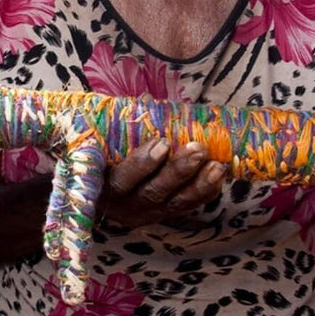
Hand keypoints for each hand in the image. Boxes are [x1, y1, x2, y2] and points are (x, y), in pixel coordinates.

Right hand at [98, 139, 226, 228]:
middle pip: (152, 192)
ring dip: (198, 184)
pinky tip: (218, 177)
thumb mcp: (96, 143)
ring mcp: (145, 213)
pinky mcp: (162, 215)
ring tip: (217, 166)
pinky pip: (187, 207)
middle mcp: (123, 205)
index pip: (122, 179)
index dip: (141, 164)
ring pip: (174, 203)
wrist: (96, 190)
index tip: (161, 142)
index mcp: (102, 186)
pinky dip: (204, 193)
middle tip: (198, 149)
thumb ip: (114, 127)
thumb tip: (141, 100)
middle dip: (178, 171)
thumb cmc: (96, 155)